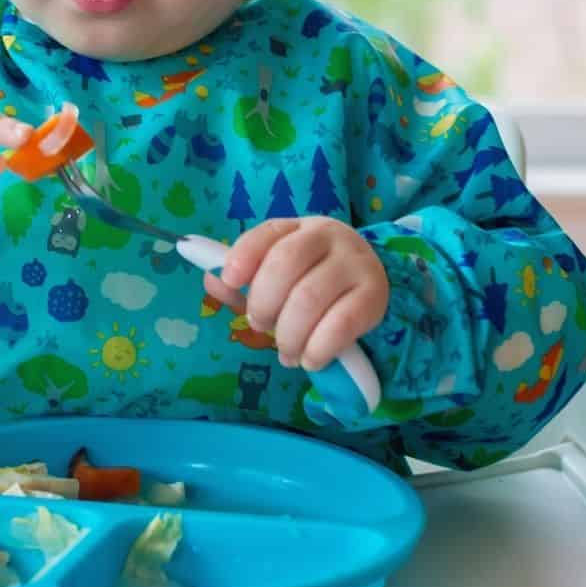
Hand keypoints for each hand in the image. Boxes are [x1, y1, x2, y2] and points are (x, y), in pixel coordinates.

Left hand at [202, 217, 388, 370]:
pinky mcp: (375, 296)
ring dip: (288, 334)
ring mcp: (354, 263)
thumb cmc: (311, 280)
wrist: (368, 283)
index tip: (229, 281)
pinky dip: (318, 347)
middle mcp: (328, 236)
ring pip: (309, 297)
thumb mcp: (276, 275)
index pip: (268, 232)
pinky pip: (341, 323)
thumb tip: (211, 280)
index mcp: (297, 227)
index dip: (243, 255)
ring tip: (286, 352)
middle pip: (285, 263)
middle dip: (263, 303)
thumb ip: (244, 280)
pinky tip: (310, 359)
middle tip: (260, 325)